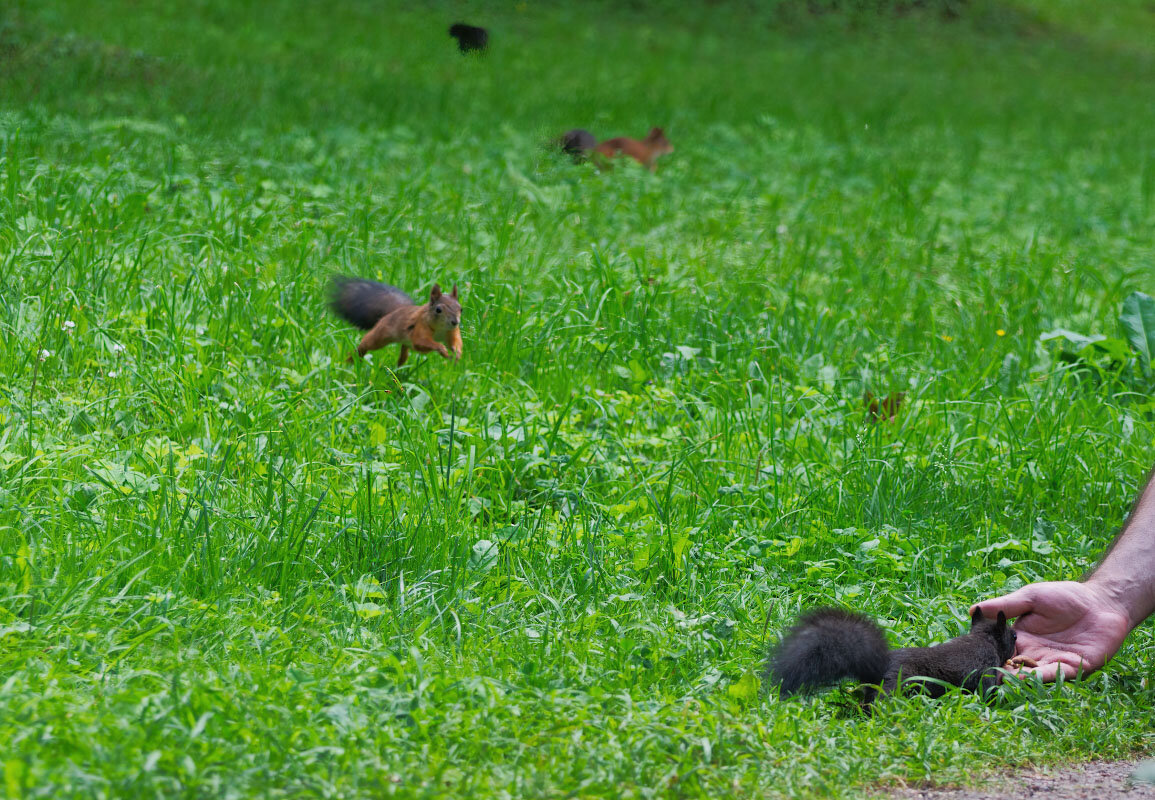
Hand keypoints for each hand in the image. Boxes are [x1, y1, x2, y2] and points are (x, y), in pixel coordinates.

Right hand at [971, 581, 1131, 681]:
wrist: (1101, 602)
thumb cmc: (1064, 596)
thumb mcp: (1031, 597)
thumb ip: (1005, 605)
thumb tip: (973, 609)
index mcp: (1020, 638)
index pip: (999, 650)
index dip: (987, 656)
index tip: (971, 660)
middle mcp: (1034, 654)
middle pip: (1014, 668)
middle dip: (1000, 675)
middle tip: (984, 680)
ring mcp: (1053, 663)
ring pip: (1032, 675)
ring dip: (1019, 681)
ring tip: (1003, 682)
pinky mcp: (1074, 668)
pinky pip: (1056, 675)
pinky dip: (1042, 677)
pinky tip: (1029, 677)